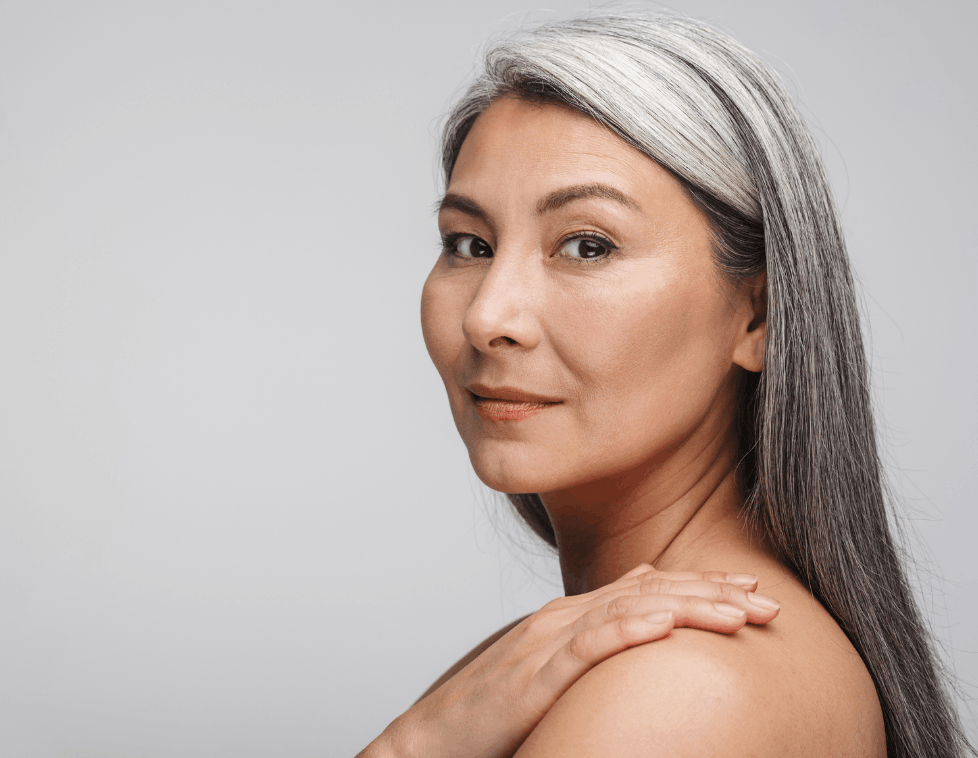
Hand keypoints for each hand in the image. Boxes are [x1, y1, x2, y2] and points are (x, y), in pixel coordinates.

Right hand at [360, 564, 780, 757]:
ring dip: (688, 608)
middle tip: (768, 600)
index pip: (648, 591)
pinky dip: (627, 630)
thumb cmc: (492, 713)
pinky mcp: (532, 678)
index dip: (702, 588)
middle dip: (711, 594)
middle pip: (649, 595)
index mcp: (569, 619)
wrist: (431, 741)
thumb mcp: (551, 671)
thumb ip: (594, 636)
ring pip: (629, 612)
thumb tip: (644, 604)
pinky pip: (586, 647)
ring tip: (738, 612)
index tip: (752, 591)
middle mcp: (561, 620)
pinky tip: (663, 626)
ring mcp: (545, 645)